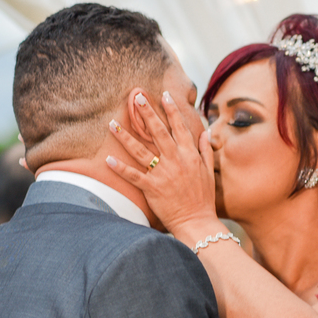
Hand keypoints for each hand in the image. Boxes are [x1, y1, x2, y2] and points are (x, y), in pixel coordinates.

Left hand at [104, 91, 217, 236]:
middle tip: (137, 97)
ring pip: (141, 151)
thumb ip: (206, 150)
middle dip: (148, 113)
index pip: (180, 127)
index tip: (164, 95)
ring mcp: (163, 174)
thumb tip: (205, 132)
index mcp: (190, 155)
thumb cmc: (203, 199)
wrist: (197, 222)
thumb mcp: (209, 172)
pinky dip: (121, 169)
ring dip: (125, 136)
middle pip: (159, 132)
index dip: (172, 110)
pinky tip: (108, 160)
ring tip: (111, 123)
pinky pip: (134, 176)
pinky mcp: (152, 188)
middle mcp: (176, 161)